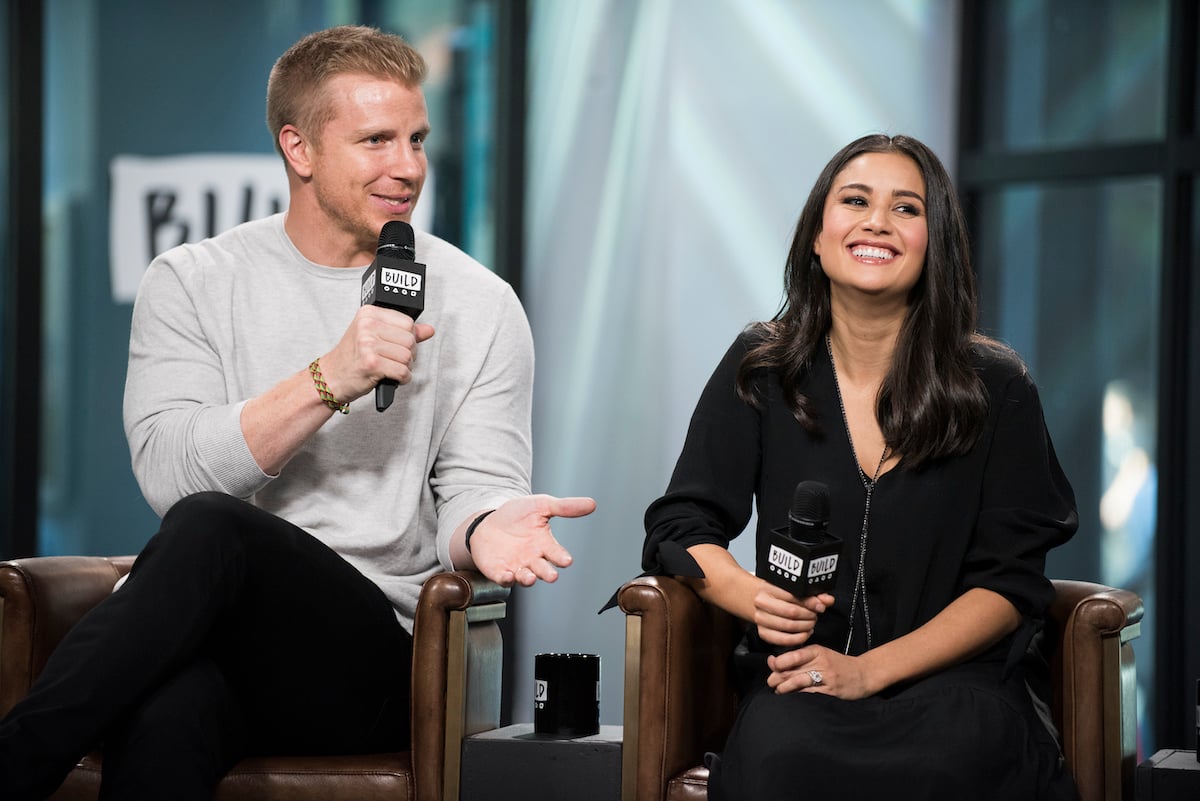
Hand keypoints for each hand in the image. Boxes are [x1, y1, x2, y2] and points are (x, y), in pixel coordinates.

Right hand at [318, 305, 435, 401]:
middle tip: (394, 359)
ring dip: (405, 367)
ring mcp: (368, 344)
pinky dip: (402, 379)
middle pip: (410, 339)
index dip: (409, 337)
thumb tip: (429, 329)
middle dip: (408, 354)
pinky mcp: (372, 364)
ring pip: (408, 356)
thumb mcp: (375, 337)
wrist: (330, 377)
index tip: (397, 345)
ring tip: (391, 368)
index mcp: (368, 313)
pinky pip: (403, 372)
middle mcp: (367, 326)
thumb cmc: (352, 357)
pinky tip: (391, 377)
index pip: (408, 322)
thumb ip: (403, 331)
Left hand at [468, 494, 596, 586]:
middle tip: (552, 575)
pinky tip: (508, 575)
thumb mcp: (541, 505)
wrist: (489, 521)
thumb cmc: (517, 515)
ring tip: (531, 578)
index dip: (561, 557)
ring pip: (525, 577)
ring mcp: (516, 566)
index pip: (556, 553)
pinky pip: (503, 578)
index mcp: (545, 544)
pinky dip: (506, 579)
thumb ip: (565, 507)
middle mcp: (532, 558)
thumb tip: (591, 504)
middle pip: (543, 569)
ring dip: (528, 579)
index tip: (567, 560)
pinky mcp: (499, 570)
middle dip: (547, 573)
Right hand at [752, 585, 833, 648]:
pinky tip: (804, 633)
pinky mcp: (763, 632)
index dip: (810, 602)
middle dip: (808, 615)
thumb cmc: (778, 594)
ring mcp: (761, 618)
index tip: (820, 606)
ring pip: (789, 626)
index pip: (793, 595)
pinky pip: (783, 640)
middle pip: (791, 612)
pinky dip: (798, 638)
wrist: (759, 600)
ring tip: (811, 623)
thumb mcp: (793, 589)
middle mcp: (762, 602)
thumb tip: (828, 600)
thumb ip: (813, 594)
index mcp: (768, 587)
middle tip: (815, 615)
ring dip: (805, 627)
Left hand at [766, 645, 872, 699]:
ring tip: (778, 690)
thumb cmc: (837, 664)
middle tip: (771, 682)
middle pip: (793, 670)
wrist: (863, 674)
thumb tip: (772, 661)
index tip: (772, 667)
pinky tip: (791, 697)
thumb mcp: (820, 655)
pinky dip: (797, 695)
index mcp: (816, 650)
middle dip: (777, 677)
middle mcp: (821, 662)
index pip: (792, 655)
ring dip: (784, 688)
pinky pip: (809, 693)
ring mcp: (826, 677)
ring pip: (799, 681)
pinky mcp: (830, 691)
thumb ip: (799, 657)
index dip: (778, 662)